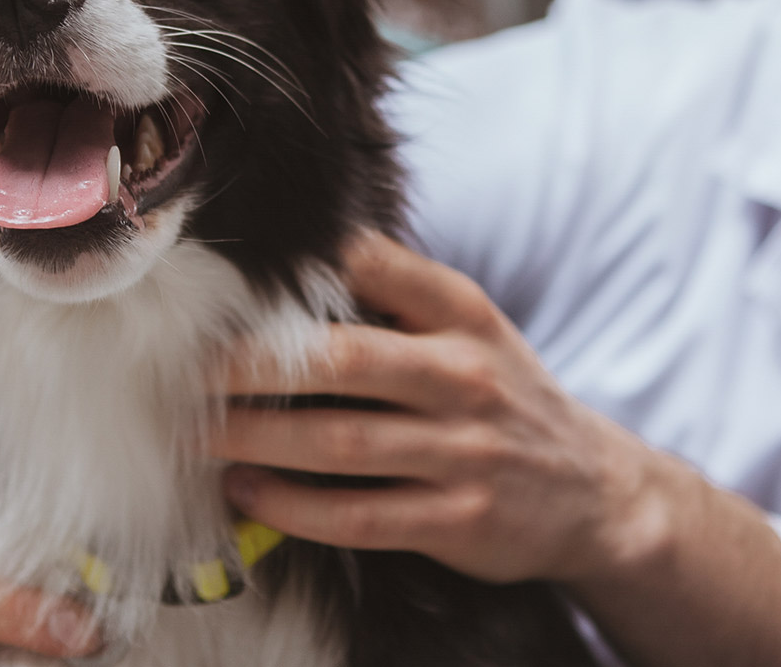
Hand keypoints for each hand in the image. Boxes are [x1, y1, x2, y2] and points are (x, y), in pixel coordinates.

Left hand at [213, 232, 667, 584]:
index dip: (294, 269)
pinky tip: (245, 493)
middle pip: (340, 361)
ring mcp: (466, 451)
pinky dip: (291, 506)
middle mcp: (466, 376)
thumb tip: (288, 261)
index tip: (219, 282)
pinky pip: (358, 515)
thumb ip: (395, 295)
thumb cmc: (504, 398)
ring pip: (339, 443)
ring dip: (255, 439)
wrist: (596, 492)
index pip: (372, 267)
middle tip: (183, 372)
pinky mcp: (458, 519)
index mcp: (462, 313)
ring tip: (195, 435)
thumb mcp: (471, 328)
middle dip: (250, 366)